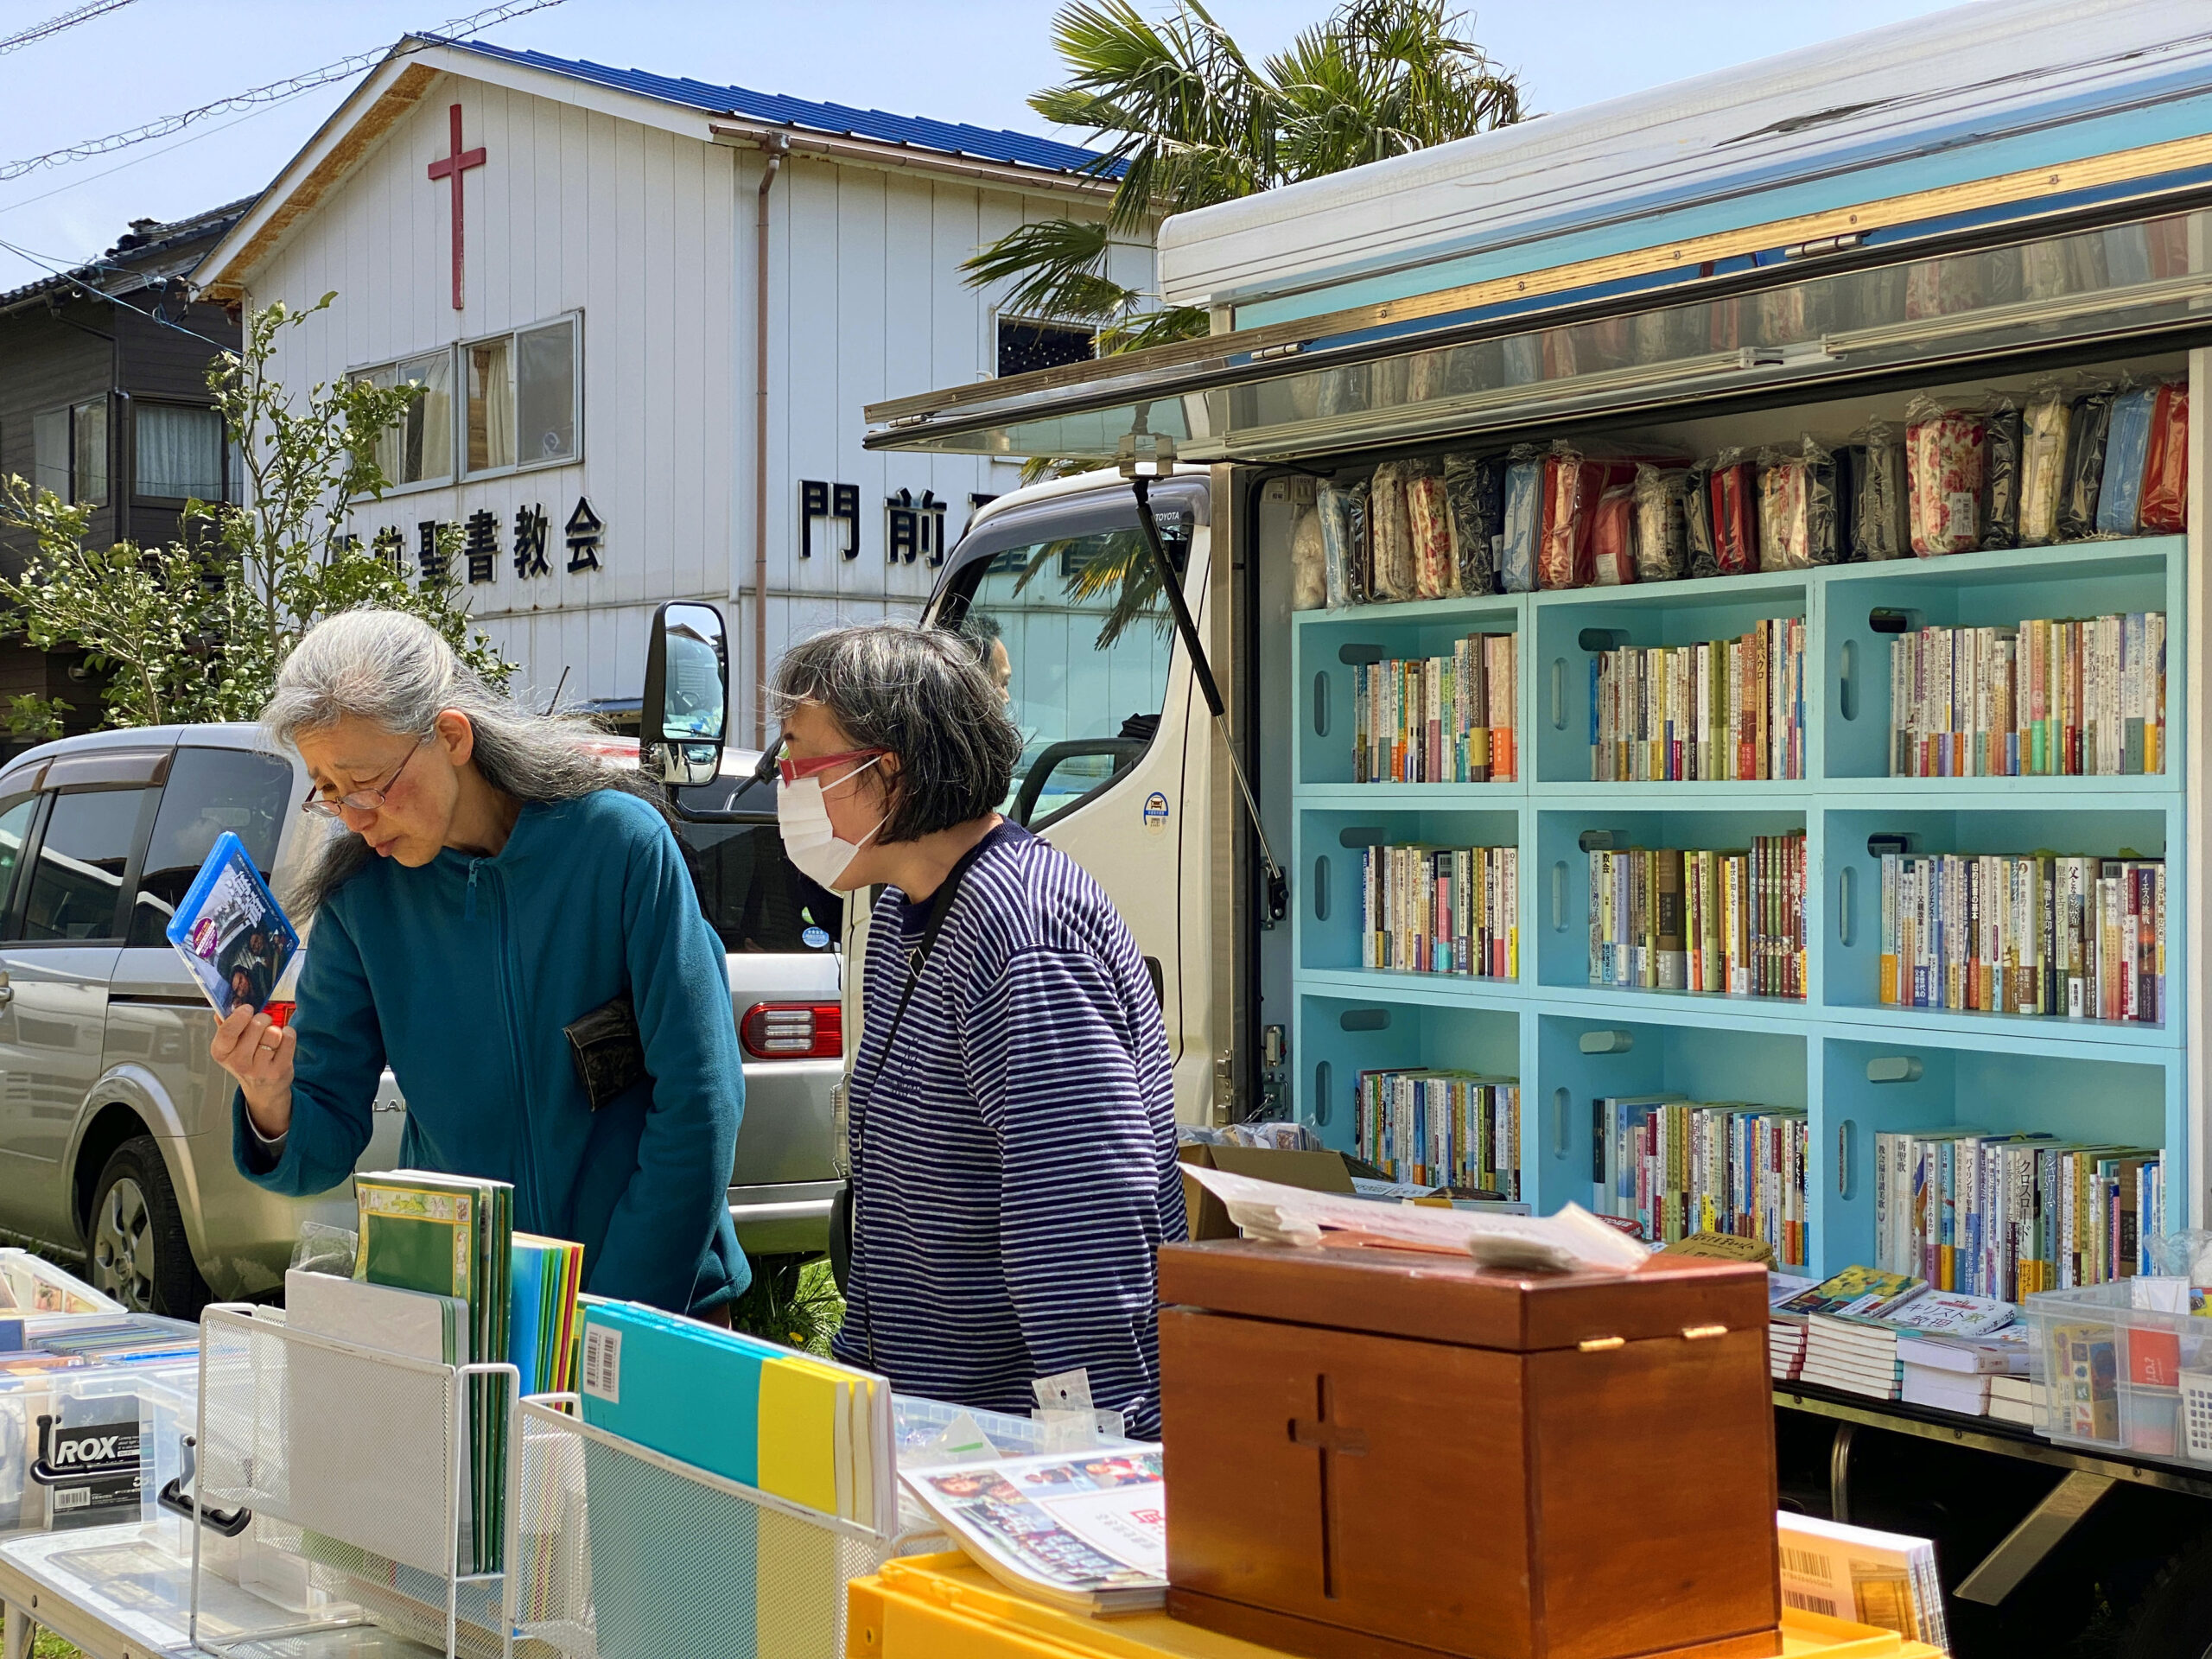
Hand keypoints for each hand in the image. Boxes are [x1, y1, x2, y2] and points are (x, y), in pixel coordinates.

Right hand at [212, 1005, 295, 1138]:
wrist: (263, 1089)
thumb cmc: (247, 1061)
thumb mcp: (231, 1046)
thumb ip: (226, 1026)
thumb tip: (221, 1009)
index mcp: (221, 1052)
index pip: (227, 1031)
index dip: (240, 1016)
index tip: (248, 1009)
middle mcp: (238, 1063)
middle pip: (256, 1025)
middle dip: (263, 1018)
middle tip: (263, 1023)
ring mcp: (259, 1069)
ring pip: (273, 1032)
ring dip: (276, 1029)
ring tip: (272, 1036)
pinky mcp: (278, 1070)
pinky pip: (288, 1039)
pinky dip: (288, 1033)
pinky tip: (283, 1040)